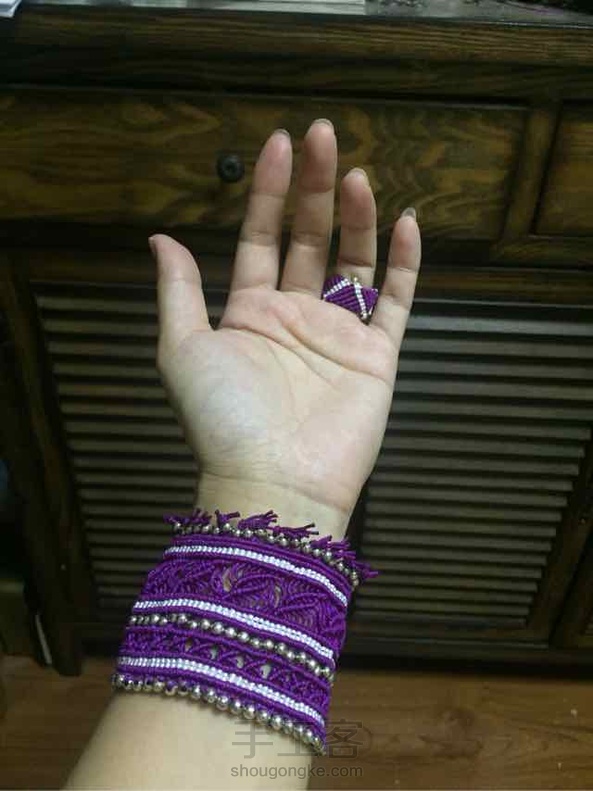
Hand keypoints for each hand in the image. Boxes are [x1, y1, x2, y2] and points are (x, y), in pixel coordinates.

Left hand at [151, 118, 420, 537]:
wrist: (273, 480)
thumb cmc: (223, 416)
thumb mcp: (184, 348)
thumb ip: (179, 291)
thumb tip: (159, 237)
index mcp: (250, 311)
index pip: (262, 238)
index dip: (270, 192)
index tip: (281, 144)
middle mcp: (295, 316)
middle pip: (309, 239)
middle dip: (315, 188)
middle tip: (324, 135)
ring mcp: (338, 335)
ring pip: (354, 263)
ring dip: (356, 218)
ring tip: (357, 174)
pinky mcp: (377, 356)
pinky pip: (396, 303)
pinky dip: (405, 265)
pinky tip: (405, 222)